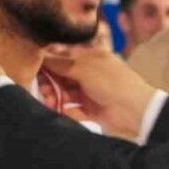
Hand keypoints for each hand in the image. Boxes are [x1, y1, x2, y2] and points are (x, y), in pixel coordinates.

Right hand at [41, 47, 157, 140]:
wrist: (136, 113)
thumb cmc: (113, 83)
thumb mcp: (86, 68)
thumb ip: (63, 63)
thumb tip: (42, 55)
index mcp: (91, 58)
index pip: (63, 57)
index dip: (48, 62)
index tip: (33, 69)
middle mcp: (88, 74)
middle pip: (61, 76)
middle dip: (49, 82)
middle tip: (41, 90)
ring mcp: (89, 93)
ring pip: (64, 93)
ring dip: (54, 96)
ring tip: (48, 102)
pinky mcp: (89, 111)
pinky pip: (71, 109)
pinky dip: (63, 110)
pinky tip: (57, 110)